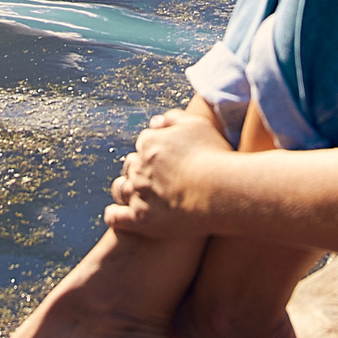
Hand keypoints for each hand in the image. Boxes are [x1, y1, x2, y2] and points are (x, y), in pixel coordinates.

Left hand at [105, 105, 240, 237]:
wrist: (222, 192)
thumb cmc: (215, 157)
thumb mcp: (198, 125)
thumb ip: (173, 119)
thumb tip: (155, 122)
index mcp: (149, 143)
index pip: (144, 144)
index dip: (156, 152)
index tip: (169, 161)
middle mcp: (138, 167)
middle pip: (132, 167)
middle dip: (142, 172)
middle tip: (160, 181)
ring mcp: (138, 193)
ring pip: (122, 190)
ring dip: (129, 191)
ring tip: (142, 198)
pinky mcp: (140, 219)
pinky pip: (116, 217)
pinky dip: (115, 215)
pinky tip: (121, 215)